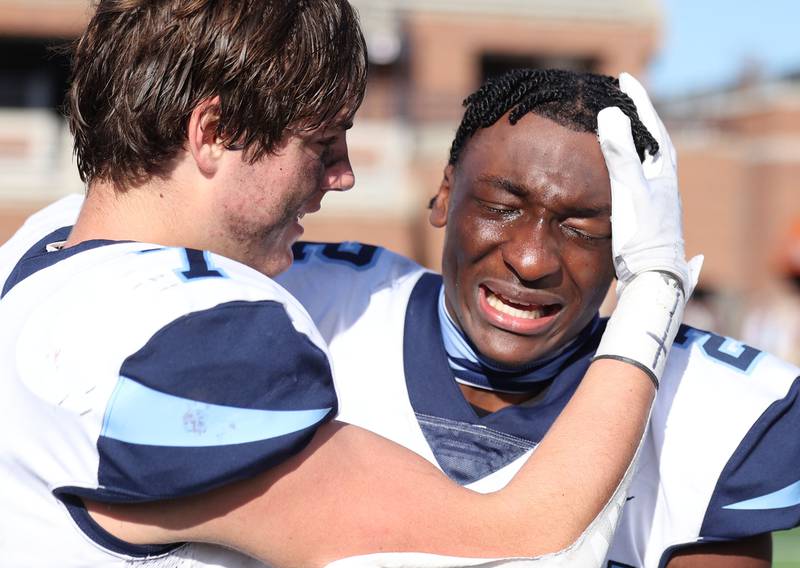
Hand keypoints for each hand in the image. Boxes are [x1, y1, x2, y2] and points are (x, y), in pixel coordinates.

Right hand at [597, 72, 701, 298]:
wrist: (650, 276)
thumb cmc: (642, 235)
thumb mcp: (629, 190)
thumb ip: (620, 153)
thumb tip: (610, 113)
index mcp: (662, 171)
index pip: (650, 126)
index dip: (638, 101)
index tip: (624, 78)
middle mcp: (662, 182)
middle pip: (651, 139)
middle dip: (636, 117)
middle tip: (620, 99)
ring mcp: (655, 198)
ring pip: (645, 159)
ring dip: (632, 140)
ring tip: (616, 128)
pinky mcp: (645, 214)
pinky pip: (636, 176)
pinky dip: (625, 163)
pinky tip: (616, 170)